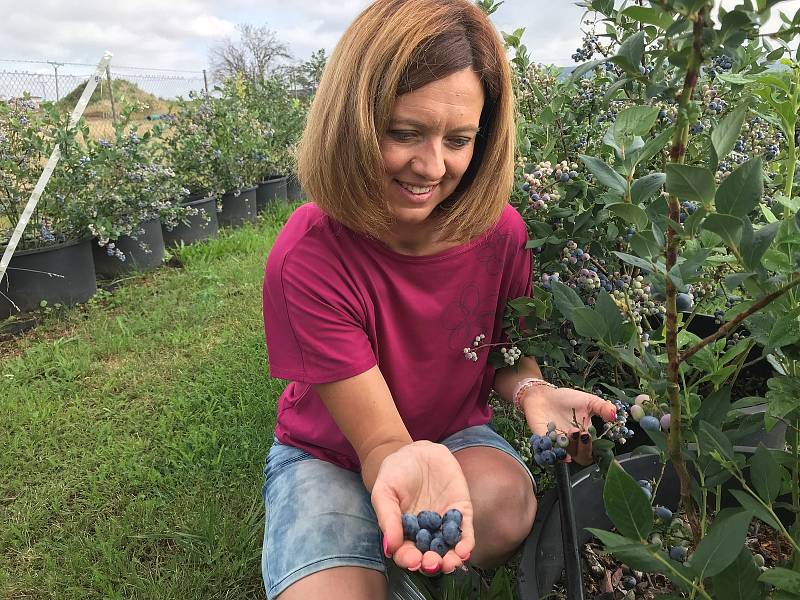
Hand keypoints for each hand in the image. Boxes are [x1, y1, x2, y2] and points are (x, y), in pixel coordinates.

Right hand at [371, 440, 473, 574]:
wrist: (416, 451)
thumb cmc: (394, 473)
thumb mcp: (384, 492)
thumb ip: (387, 517)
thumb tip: (390, 547)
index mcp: (405, 532)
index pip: (407, 553)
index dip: (409, 559)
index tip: (411, 560)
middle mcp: (426, 533)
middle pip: (430, 556)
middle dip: (431, 563)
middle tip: (431, 563)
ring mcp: (444, 524)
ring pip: (449, 549)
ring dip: (451, 560)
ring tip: (450, 563)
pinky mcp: (460, 512)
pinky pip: (464, 531)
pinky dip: (466, 543)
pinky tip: (464, 550)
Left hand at [521, 386, 616, 464]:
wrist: (542, 394)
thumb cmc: (565, 399)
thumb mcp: (588, 400)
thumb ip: (602, 407)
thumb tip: (615, 415)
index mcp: (585, 436)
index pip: (595, 451)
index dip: (600, 452)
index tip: (605, 448)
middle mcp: (573, 444)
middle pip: (583, 458)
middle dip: (585, 449)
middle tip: (584, 434)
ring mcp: (558, 444)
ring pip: (567, 455)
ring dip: (572, 446)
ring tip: (572, 431)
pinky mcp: (543, 442)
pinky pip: (548, 453)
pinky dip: (554, 453)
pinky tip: (559, 448)